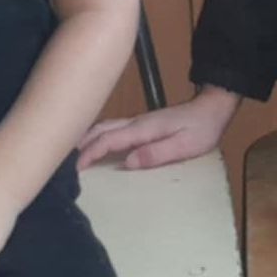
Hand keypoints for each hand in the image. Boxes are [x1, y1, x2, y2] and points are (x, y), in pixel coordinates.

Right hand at [76, 86, 240, 170]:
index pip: (109, 140)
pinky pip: (113, 128)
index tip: (75, 168)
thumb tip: (129, 163)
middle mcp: (136, 122)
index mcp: (143, 129)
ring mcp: (139, 121)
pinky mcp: (143, 123)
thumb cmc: (202, 129)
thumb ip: (157, 153)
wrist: (213, 108)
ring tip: (71, 153)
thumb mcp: (185, 145)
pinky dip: (98, 135)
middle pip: (101, 129)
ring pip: (105, 126)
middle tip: (63, 160)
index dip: (90, 153)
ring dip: (87, 137)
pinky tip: (95, 143)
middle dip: (80, 143)